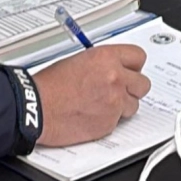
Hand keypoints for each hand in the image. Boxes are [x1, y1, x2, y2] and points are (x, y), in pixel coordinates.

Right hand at [32, 45, 150, 147]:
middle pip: (143, 84)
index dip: (133, 65)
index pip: (138, 57)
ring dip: (122, 106)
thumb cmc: (50, 85)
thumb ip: (102, 64)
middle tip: (119, 89)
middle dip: (132, 88)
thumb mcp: (77, 61)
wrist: (37, 108)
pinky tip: (92, 115)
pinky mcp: (110, 124)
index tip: (130, 70)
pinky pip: (119, 121)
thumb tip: (113, 68)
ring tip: (101, 104)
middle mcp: (115, 79)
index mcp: (106, 58)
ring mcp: (114, 103)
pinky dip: (108, 119)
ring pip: (134, 105)